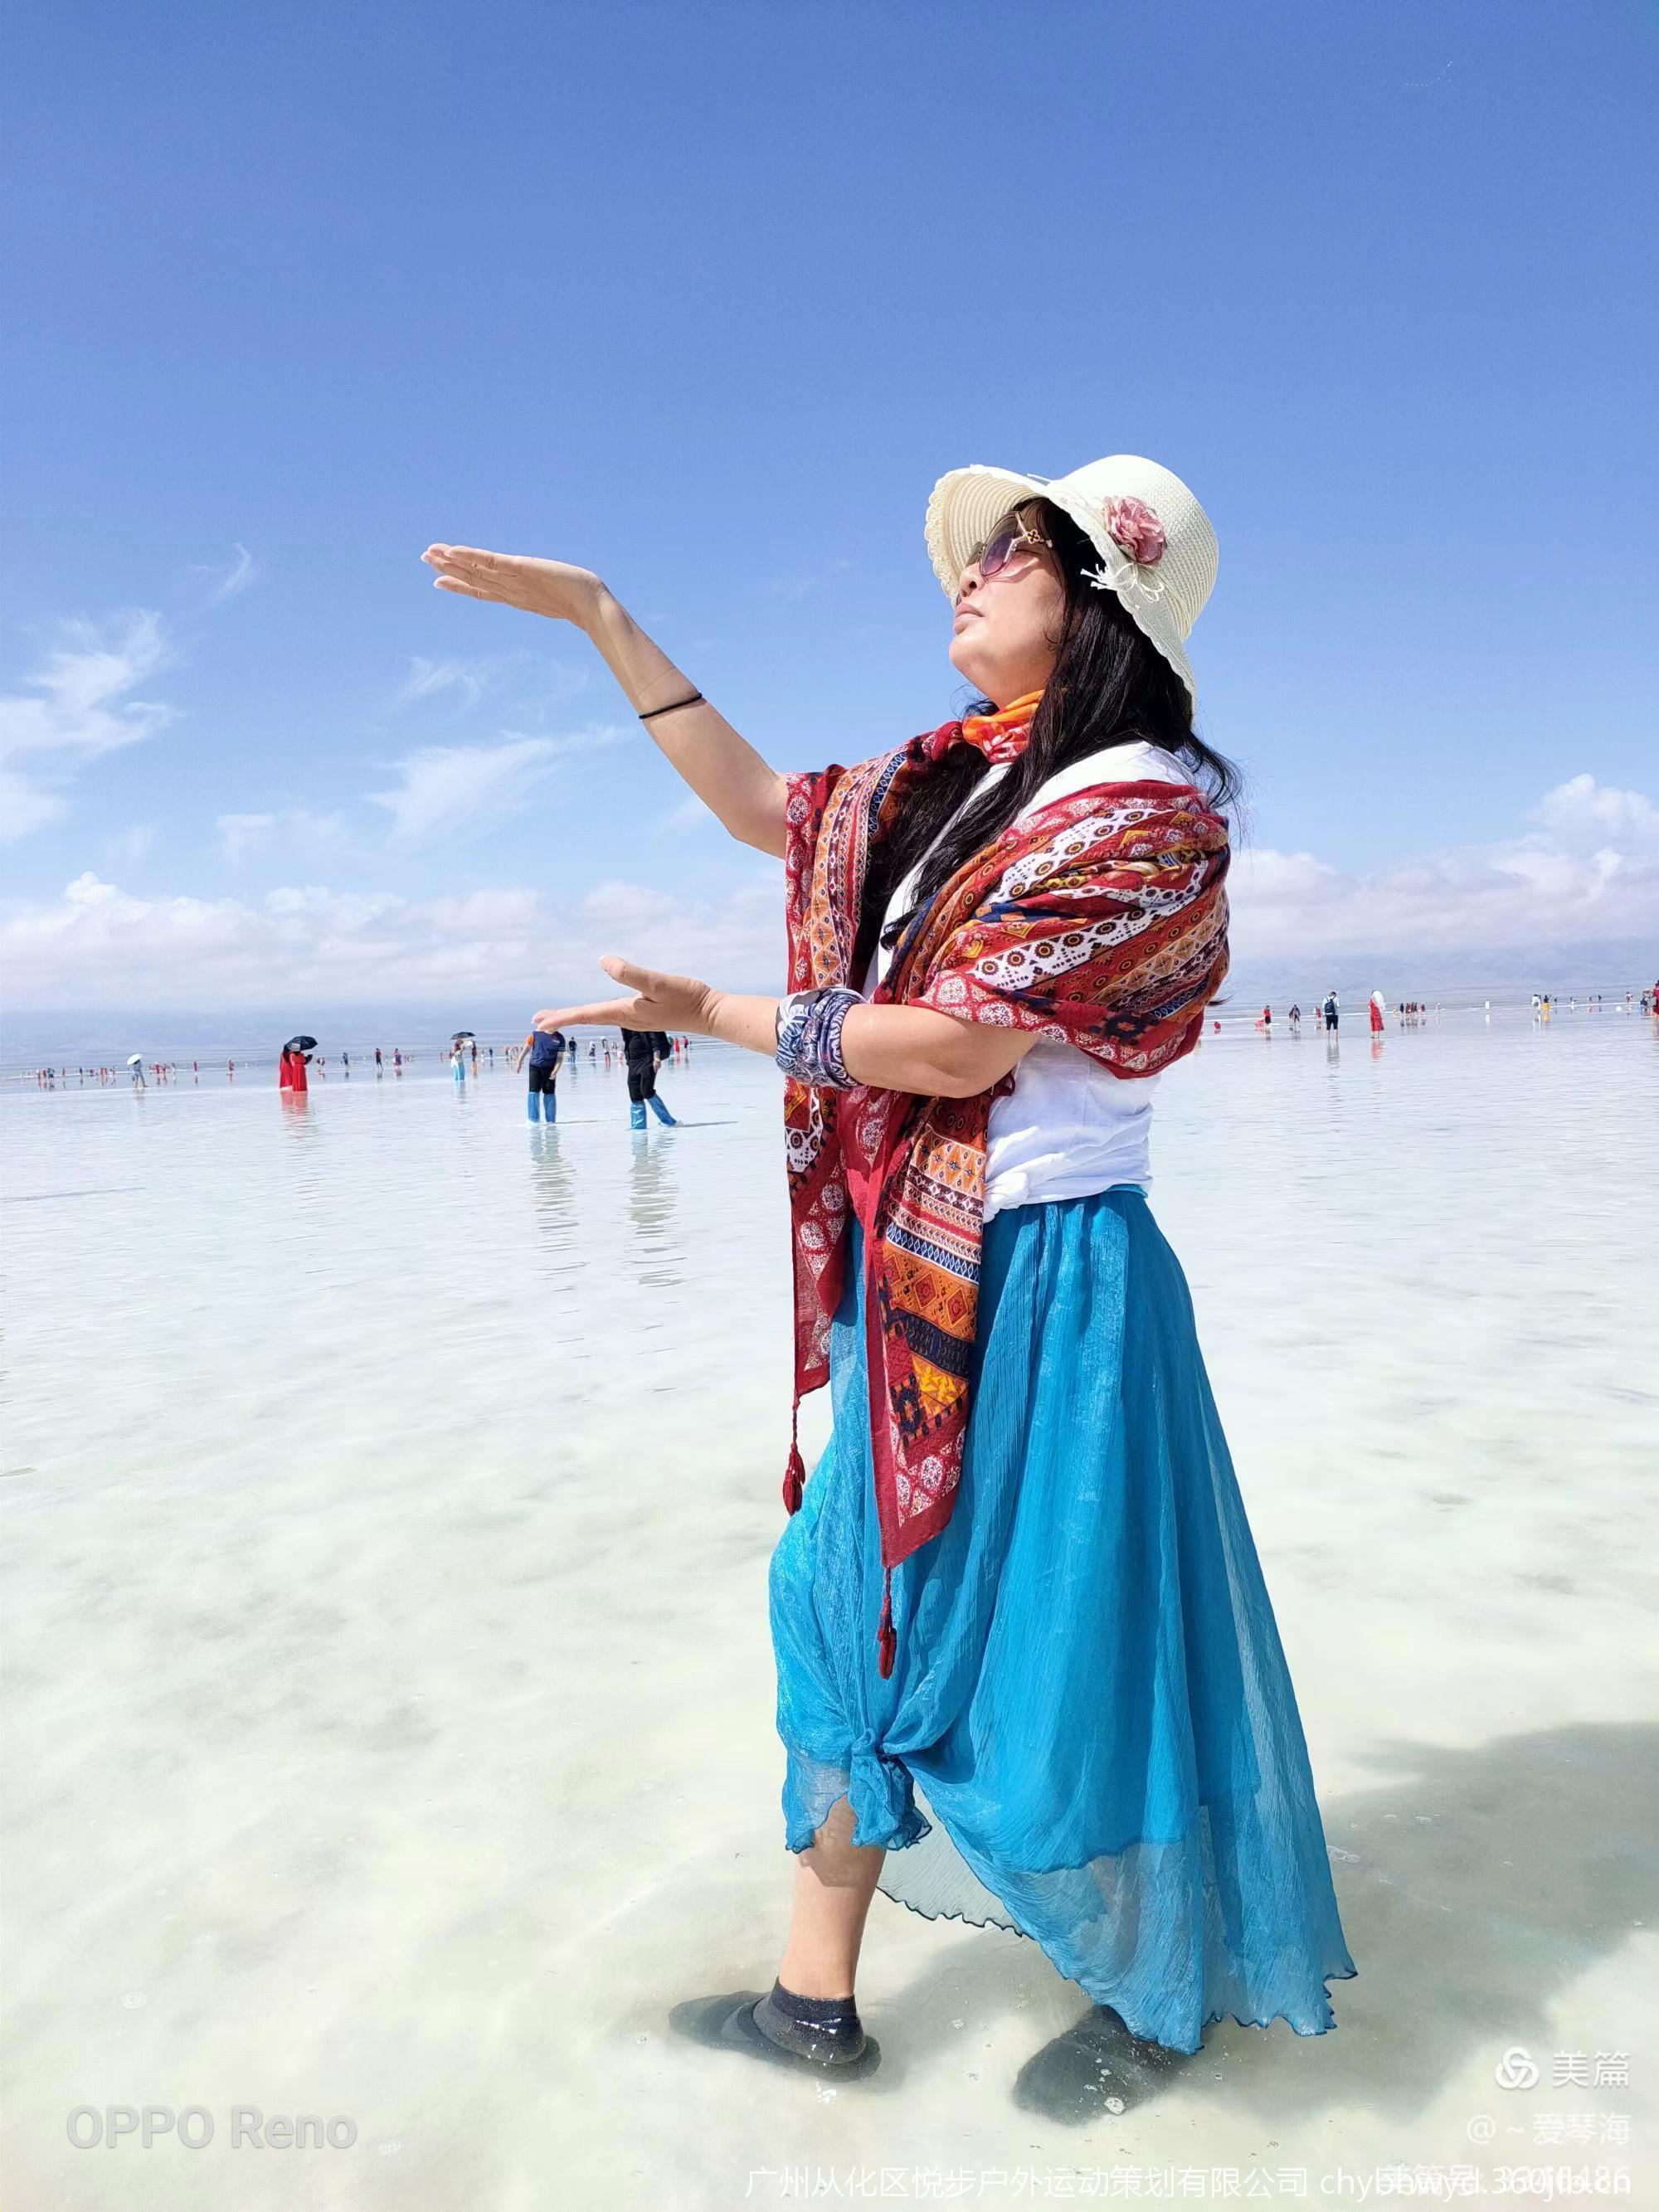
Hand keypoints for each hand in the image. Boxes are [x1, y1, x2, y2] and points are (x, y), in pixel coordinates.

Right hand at [420, 544, 606, 628]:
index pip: (482, 590)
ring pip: (476, 570)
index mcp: (517, 597)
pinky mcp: (522, 569)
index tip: (438, 582)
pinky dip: (472, 557)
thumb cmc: (584, 603)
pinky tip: (454, 551)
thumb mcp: (559, 597)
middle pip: (474, 578)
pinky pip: (491, 562)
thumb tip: (558, 600)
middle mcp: (511, 590)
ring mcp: (514, 581)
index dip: (460, 586)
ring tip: (430, 553)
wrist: (594, 607)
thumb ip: (550, 596)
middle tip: (425, 558)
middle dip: (449, 569)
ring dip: (452, 561)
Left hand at [534, 956, 720, 1036]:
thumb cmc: (687, 998)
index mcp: (625, 1011)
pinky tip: (595, 1010)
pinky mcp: (644, 1013)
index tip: (539, 1024)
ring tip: (557, 1017)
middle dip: (562, 1018)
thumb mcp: (657, 982)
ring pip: (597, 1016)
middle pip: (587, 1017)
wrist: (711, 1014)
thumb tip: (603, 961)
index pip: (586, 1014)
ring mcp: (635, 1017)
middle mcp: (626, 1017)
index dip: (561, 1017)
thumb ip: (630, 973)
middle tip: (537, 1022)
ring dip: (576, 1015)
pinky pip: (609, 1013)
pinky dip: (593, 1012)